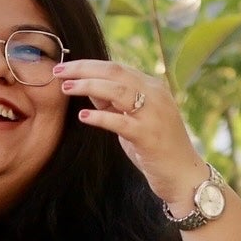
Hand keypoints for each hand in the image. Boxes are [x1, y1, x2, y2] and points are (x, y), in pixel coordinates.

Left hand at [55, 59, 206, 211]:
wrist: (183, 175)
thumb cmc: (156, 148)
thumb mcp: (133, 119)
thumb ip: (114, 103)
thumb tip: (88, 86)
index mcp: (152, 87)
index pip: (116, 67)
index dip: (88, 65)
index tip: (64, 66)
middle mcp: (155, 95)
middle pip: (115, 72)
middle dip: (83, 69)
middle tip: (57, 70)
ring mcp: (154, 114)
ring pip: (118, 91)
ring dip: (88, 87)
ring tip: (66, 88)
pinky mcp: (149, 136)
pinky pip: (121, 122)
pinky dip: (101, 117)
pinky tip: (84, 117)